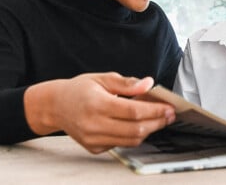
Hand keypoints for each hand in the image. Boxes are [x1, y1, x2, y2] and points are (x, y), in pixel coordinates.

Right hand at [24, 72, 174, 153]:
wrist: (55, 106)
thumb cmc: (79, 89)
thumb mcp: (103, 78)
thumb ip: (127, 84)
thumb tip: (149, 83)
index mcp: (97, 104)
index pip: (133, 112)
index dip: (155, 111)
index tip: (169, 107)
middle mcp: (94, 124)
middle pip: (135, 129)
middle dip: (157, 122)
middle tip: (169, 114)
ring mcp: (93, 139)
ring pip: (130, 140)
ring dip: (149, 130)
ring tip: (158, 119)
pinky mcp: (94, 148)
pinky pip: (121, 144)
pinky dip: (133, 136)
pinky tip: (139, 125)